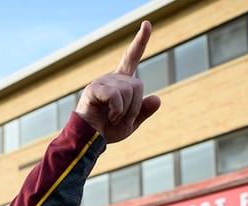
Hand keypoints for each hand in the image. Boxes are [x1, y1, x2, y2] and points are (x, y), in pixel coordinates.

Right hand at [75, 20, 160, 142]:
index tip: (147, 23)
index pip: (132, 58)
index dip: (141, 41)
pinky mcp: (94, 89)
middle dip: (135, 106)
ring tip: (113, 117)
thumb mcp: (131, 122)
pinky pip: (117, 96)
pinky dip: (117, 111)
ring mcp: (102, 82)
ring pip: (129, 91)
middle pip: (138, 85)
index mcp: (121, 82)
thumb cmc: (107, 130)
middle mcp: (112, 78)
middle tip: (121, 118)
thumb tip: (157, 98)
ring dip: (125, 111)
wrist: (90, 139)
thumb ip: (144, 111)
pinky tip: (108, 116)